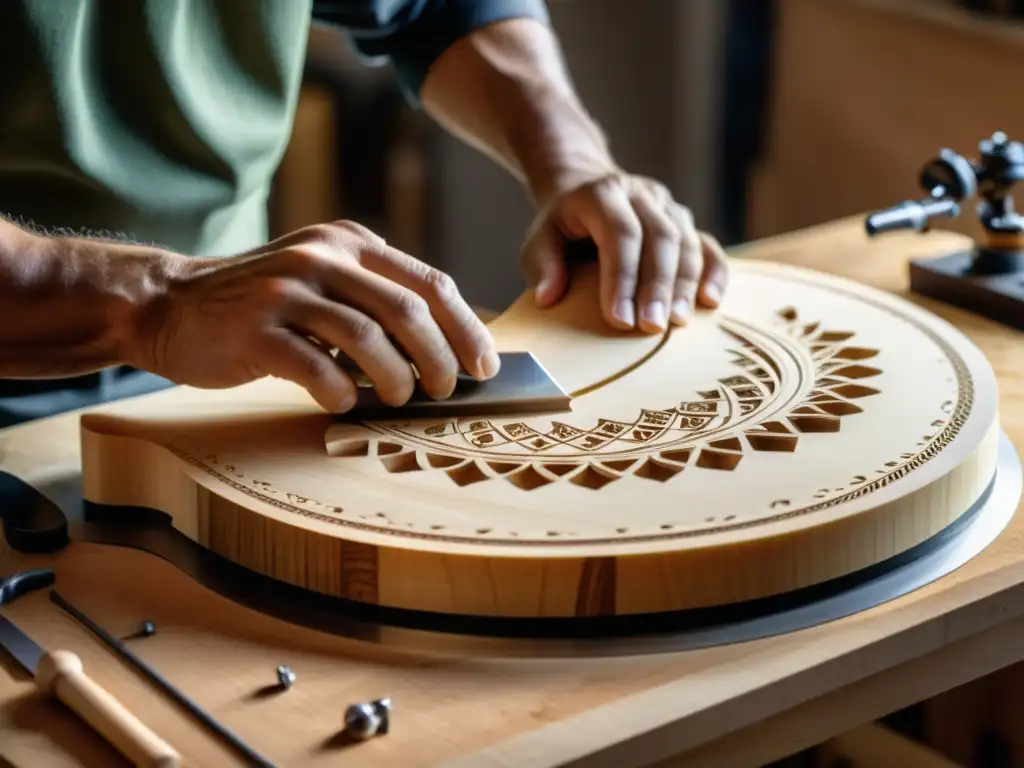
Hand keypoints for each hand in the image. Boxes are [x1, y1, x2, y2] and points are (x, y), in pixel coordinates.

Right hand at [130, 221, 498, 412]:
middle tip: (446, 390)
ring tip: (400, 398)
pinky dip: (341, 392)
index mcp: (349, 243)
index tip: (485, 365)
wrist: (169, 304)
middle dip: (440, 358)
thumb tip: (443, 349)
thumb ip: (373, 298)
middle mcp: (322, 258)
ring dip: (397, 379)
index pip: (429, 283)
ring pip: (369, 339)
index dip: (465, 328)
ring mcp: (287, 291)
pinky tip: (343, 402)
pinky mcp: (256, 329)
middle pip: (408, 311)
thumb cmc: (261, 305)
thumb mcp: (321, 279)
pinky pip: (318, 368)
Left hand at [520, 172, 729, 332]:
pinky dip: (713, 272)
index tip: (619, 319)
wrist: (585, 187)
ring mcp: (667, 206)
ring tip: (677, 323)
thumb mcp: (540, 238)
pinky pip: (708, 245)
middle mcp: (641, 195)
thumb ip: (542, 265)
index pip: (620, 233)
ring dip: (684, 285)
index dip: (622, 277)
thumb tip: (549, 298)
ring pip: (687, 241)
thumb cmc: (562, 224)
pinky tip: (710, 301)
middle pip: (660, 237)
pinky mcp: (684, 222)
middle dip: (657, 286)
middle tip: (652, 326)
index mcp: (603, 194)